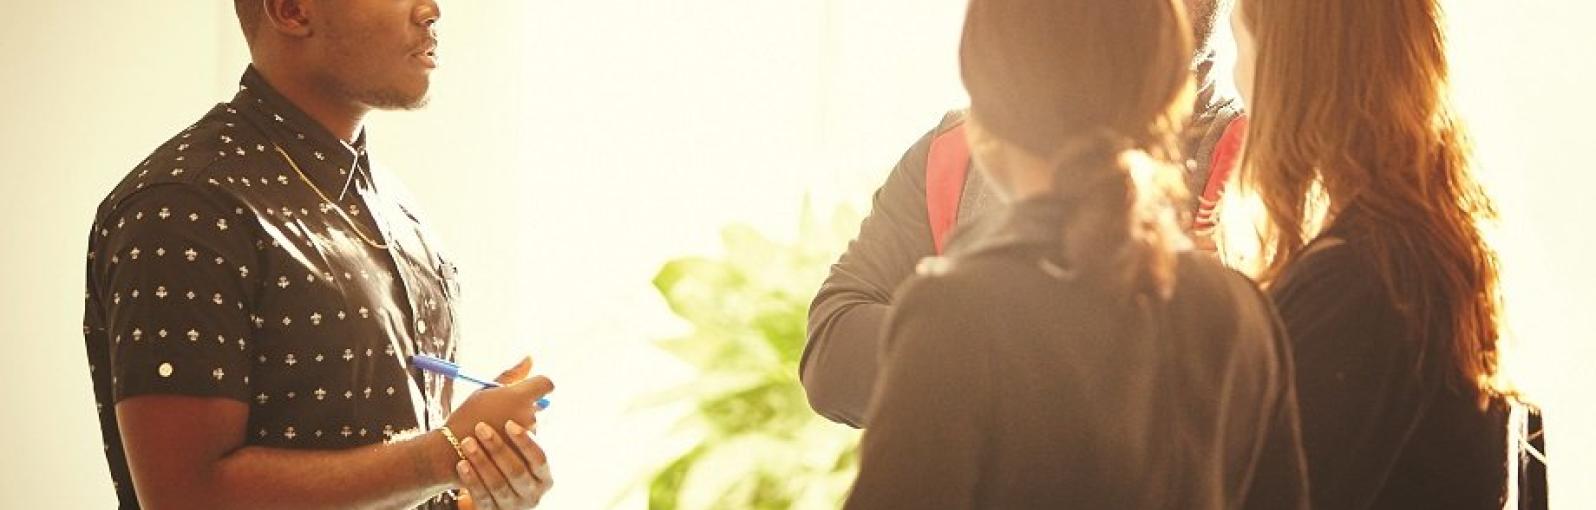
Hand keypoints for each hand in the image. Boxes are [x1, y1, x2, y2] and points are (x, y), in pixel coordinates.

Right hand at [451, 356, 552, 508]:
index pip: (546, 384)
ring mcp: (528, 436)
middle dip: (523, 407)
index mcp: (520, 396)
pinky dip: (515, 442)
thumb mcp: (485, 390)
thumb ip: (512, 375)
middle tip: (499, 413)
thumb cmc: (468, 415)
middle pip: (537, 405)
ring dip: (519, 425)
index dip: (539, 384)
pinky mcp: (525, 452)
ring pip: (531, 424)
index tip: (528, 388)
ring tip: (494, 429)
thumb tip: (531, 358)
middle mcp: (529, 415)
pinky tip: (498, 443)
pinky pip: (526, 442)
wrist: (454, 449)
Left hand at [454, 420, 551, 508]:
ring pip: (498, 485)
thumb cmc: (504, 455)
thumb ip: (529, 415)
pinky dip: (472, 480)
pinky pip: (482, 498)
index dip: (525, 441)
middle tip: (480, 427)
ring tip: (467, 442)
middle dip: (498, 448)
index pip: (540, 458)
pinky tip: (462, 464)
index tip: (509, 423)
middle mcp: (532, 493)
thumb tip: (546, 384)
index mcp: (544, 476)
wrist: (486, 485)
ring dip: (482, 461)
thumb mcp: (520, 444)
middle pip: (517, 472)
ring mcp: (513, 506)